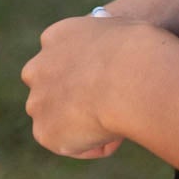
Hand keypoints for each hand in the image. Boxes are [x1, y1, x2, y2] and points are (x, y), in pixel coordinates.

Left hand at [20, 14, 152, 159]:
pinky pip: (72, 145)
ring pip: (61, 119)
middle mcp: (38, 67)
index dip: (90, 73)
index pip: (66, 59)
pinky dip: (94, 144)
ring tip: (121, 120)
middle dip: (76, 100)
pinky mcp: (44, 132)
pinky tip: (117, 132)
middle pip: (54, 90)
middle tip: (112, 107)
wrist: (133, 74)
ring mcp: (37, 101)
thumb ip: (109, 45)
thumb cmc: (140, 50)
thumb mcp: (122, 32)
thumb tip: (118, 59)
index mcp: (57, 36)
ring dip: (84, 124)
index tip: (111, 81)